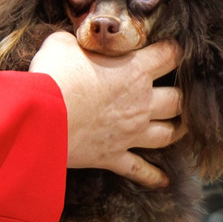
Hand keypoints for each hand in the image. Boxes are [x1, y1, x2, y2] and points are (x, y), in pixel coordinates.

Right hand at [33, 29, 183, 188]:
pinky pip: (140, 170)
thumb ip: (76, 41)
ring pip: (168, 134)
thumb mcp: (62, 44)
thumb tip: (73, 41)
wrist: (40, 119)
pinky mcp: (113, 156)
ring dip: (178, 130)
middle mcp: (141, 103)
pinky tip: (164, 180)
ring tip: (182, 127)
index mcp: (135, 70)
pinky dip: (153, 176)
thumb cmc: (53, 76)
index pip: (170, 55)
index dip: (176, 50)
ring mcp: (130, 133)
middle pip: (178, 100)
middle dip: (183, 94)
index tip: (175, 49)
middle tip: (181, 90)